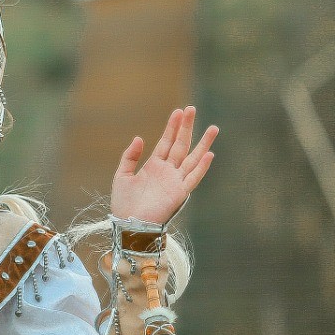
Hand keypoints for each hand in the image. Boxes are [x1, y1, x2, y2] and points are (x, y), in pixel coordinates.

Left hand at [111, 106, 217, 224]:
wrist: (129, 224)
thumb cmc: (124, 204)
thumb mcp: (122, 176)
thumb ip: (130, 157)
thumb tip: (139, 138)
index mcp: (154, 166)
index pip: (166, 141)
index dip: (172, 127)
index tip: (179, 111)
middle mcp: (167, 171)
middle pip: (180, 144)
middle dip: (187, 127)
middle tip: (192, 109)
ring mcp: (175, 181)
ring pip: (192, 157)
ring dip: (202, 143)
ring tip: (213, 128)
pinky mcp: (180, 193)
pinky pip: (193, 177)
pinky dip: (202, 166)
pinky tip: (209, 154)